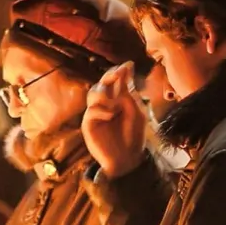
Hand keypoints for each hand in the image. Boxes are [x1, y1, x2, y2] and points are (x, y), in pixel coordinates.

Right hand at [82, 62, 148, 178]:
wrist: (128, 158)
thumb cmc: (134, 135)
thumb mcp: (136, 111)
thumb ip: (129, 92)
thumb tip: (125, 70)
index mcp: (118, 98)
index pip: (115, 80)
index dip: (119, 71)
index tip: (128, 65)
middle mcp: (106, 103)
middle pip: (102, 83)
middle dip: (109, 76)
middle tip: (117, 74)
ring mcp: (96, 113)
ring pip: (93, 93)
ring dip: (105, 95)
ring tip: (116, 106)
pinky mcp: (89, 124)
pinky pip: (91, 111)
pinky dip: (103, 110)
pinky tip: (111, 115)